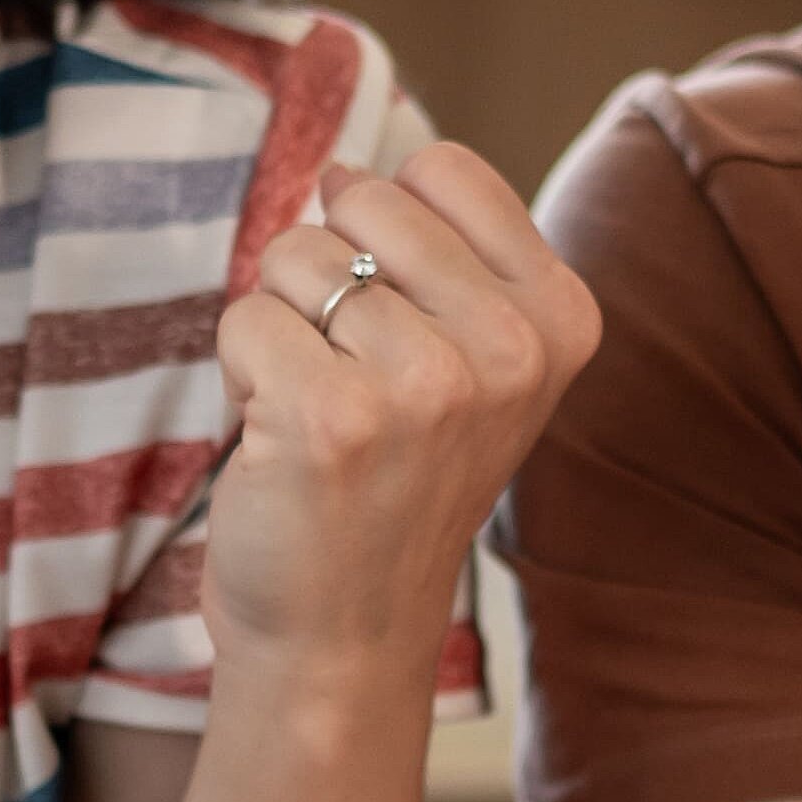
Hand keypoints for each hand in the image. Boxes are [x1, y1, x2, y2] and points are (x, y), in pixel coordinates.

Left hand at [197, 142, 602, 693]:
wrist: (347, 633)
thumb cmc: (392, 484)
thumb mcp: (469, 362)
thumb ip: (437, 255)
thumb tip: (342, 171)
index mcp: (560, 317)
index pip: (442, 168)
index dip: (389, 231)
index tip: (404, 324)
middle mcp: (513, 348)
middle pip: (362, 199)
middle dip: (328, 276)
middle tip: (352, 378)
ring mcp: (430, 384)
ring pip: (296, 256)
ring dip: (283, 330)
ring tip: (321, 414)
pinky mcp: (335, 418)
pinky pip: (245, 317)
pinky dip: (242, 374)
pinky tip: (280, 442)